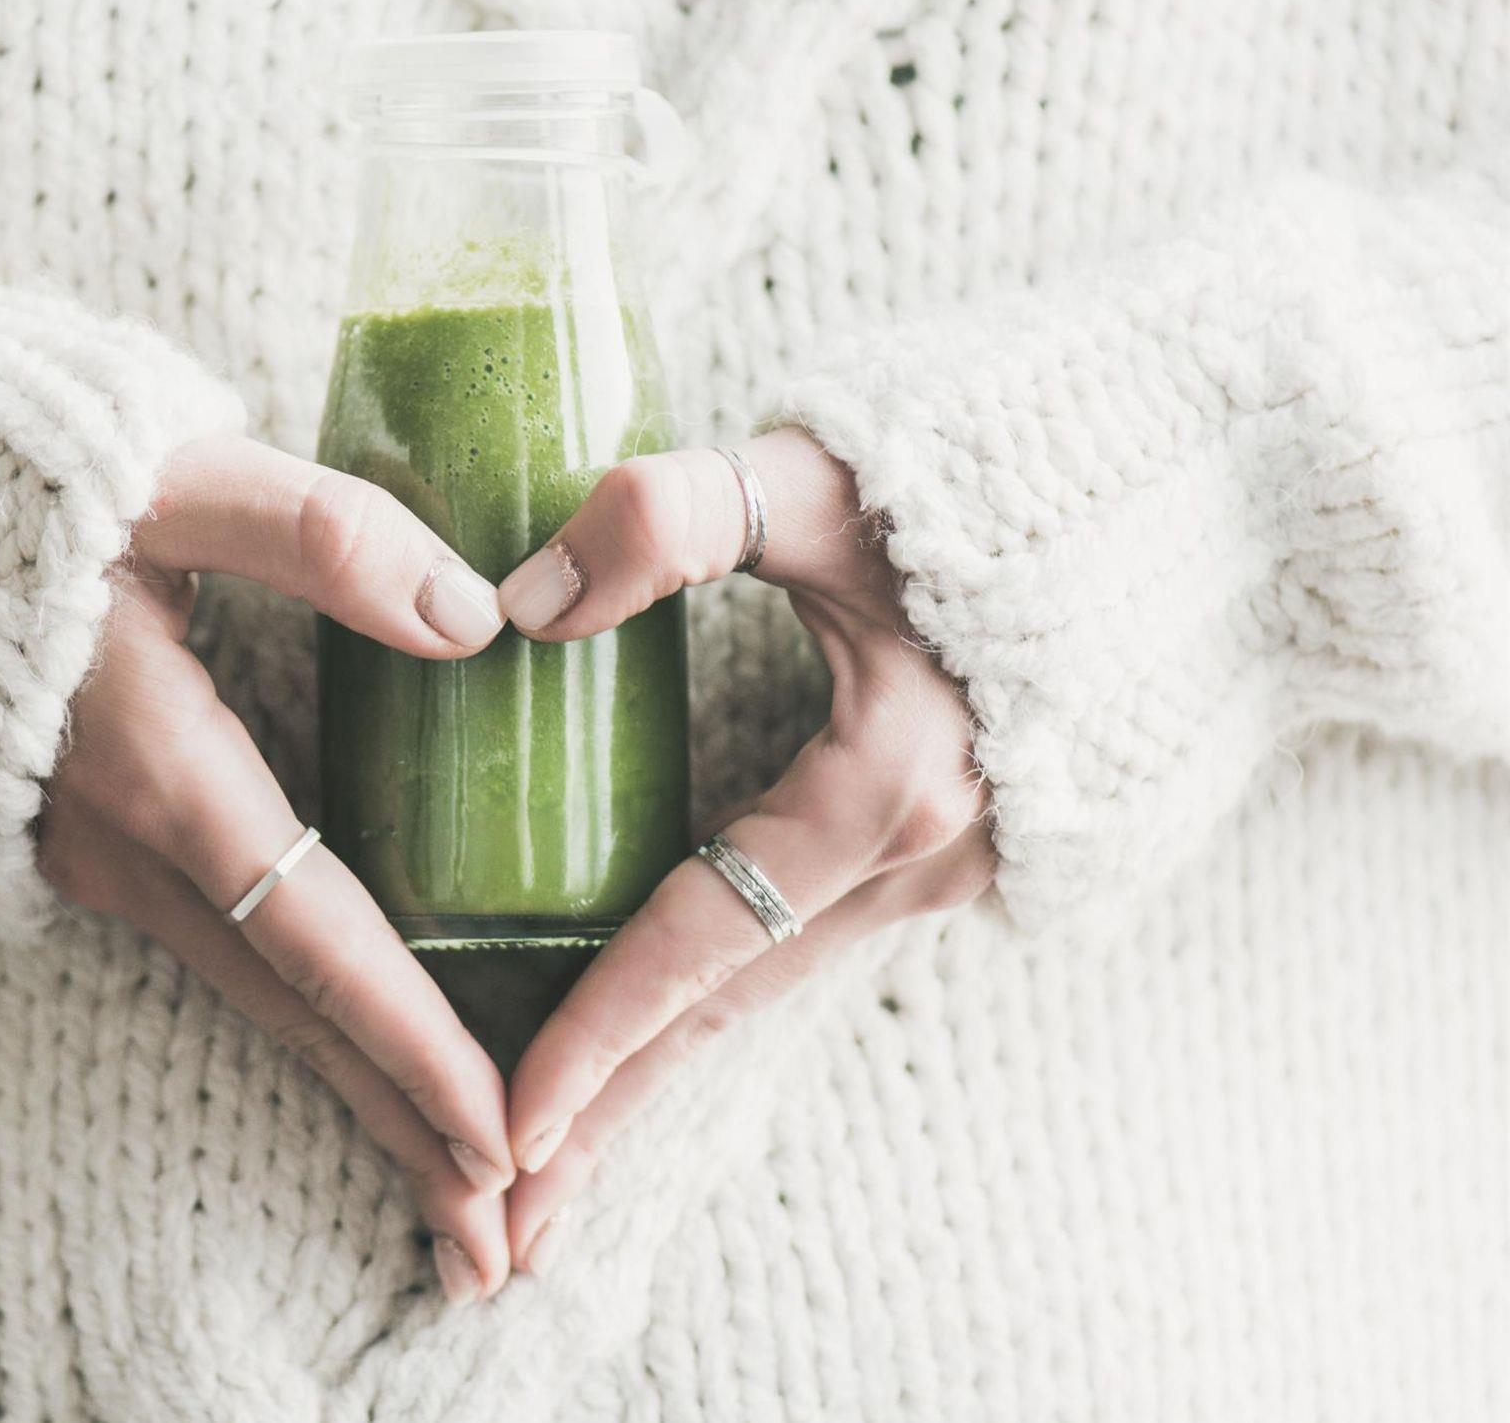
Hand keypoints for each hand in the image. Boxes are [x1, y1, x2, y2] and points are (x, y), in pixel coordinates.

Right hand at [37, 434, 517, 1302]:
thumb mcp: (166, 479)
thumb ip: (320, 536)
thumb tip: (471, 618)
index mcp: (162, 769)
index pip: (317, 940)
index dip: (411, 1042)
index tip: (497, 1140)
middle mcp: (125, 846)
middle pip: (290, 1012)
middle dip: (396, 1124)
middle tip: (495, 1244)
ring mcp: (90, 856)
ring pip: (251, 994)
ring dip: (351, 1088)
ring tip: (441, 1182)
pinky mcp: (80, 842)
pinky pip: (213, 956)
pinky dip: (296, 1022)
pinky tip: (345, 1050)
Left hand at [493, 426, 996, 1274]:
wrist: (1194, 495)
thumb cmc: (1005, 474)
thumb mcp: (826, 478)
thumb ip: (670, 518)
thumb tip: (521, 603)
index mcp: (885, 790)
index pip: (697, 944)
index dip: (594, 1034)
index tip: (501, 1123)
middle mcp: (922, 861)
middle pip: (725, 1011)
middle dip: (612, 1113)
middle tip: (501, 1221)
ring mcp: (951, 867)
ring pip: (768, 989)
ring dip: (662, 1069)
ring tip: (562, 1153)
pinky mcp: (955, 848)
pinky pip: (808, 950)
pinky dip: (722, 1005)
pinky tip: (667, 1029)